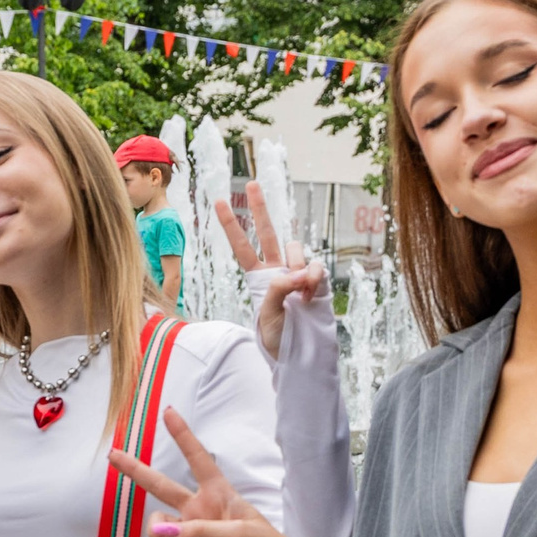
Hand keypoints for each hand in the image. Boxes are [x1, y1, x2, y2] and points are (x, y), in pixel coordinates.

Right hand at [110, 409, 318, 536]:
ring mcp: (192, 535)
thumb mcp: (240, 533)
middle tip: (114, 455)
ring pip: (159, 526)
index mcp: (220, 494)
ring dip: (159, 534)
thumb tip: (163, 533)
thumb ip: (200, 530)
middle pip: (162, 486)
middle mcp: (201, 510)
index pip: (198, 459)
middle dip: (137, 471)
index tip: (168, 412)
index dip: (183, 436)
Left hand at [215, 179, 326, 360]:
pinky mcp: (317, 278)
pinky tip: (310, 296)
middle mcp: (277, 269)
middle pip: (267, 232)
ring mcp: (298, 271)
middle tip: (251, 183)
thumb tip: (302, 271)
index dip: (232, 225)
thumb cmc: (278, 337)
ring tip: (298, 298)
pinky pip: (315, 266)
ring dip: (297, 269)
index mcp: (258, 277)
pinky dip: (313, 279)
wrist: (302, 353)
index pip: (242, 247)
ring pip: (296, 250)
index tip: (219, 202)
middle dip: (259, 208)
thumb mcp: (268, 314)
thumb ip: (280, 288)